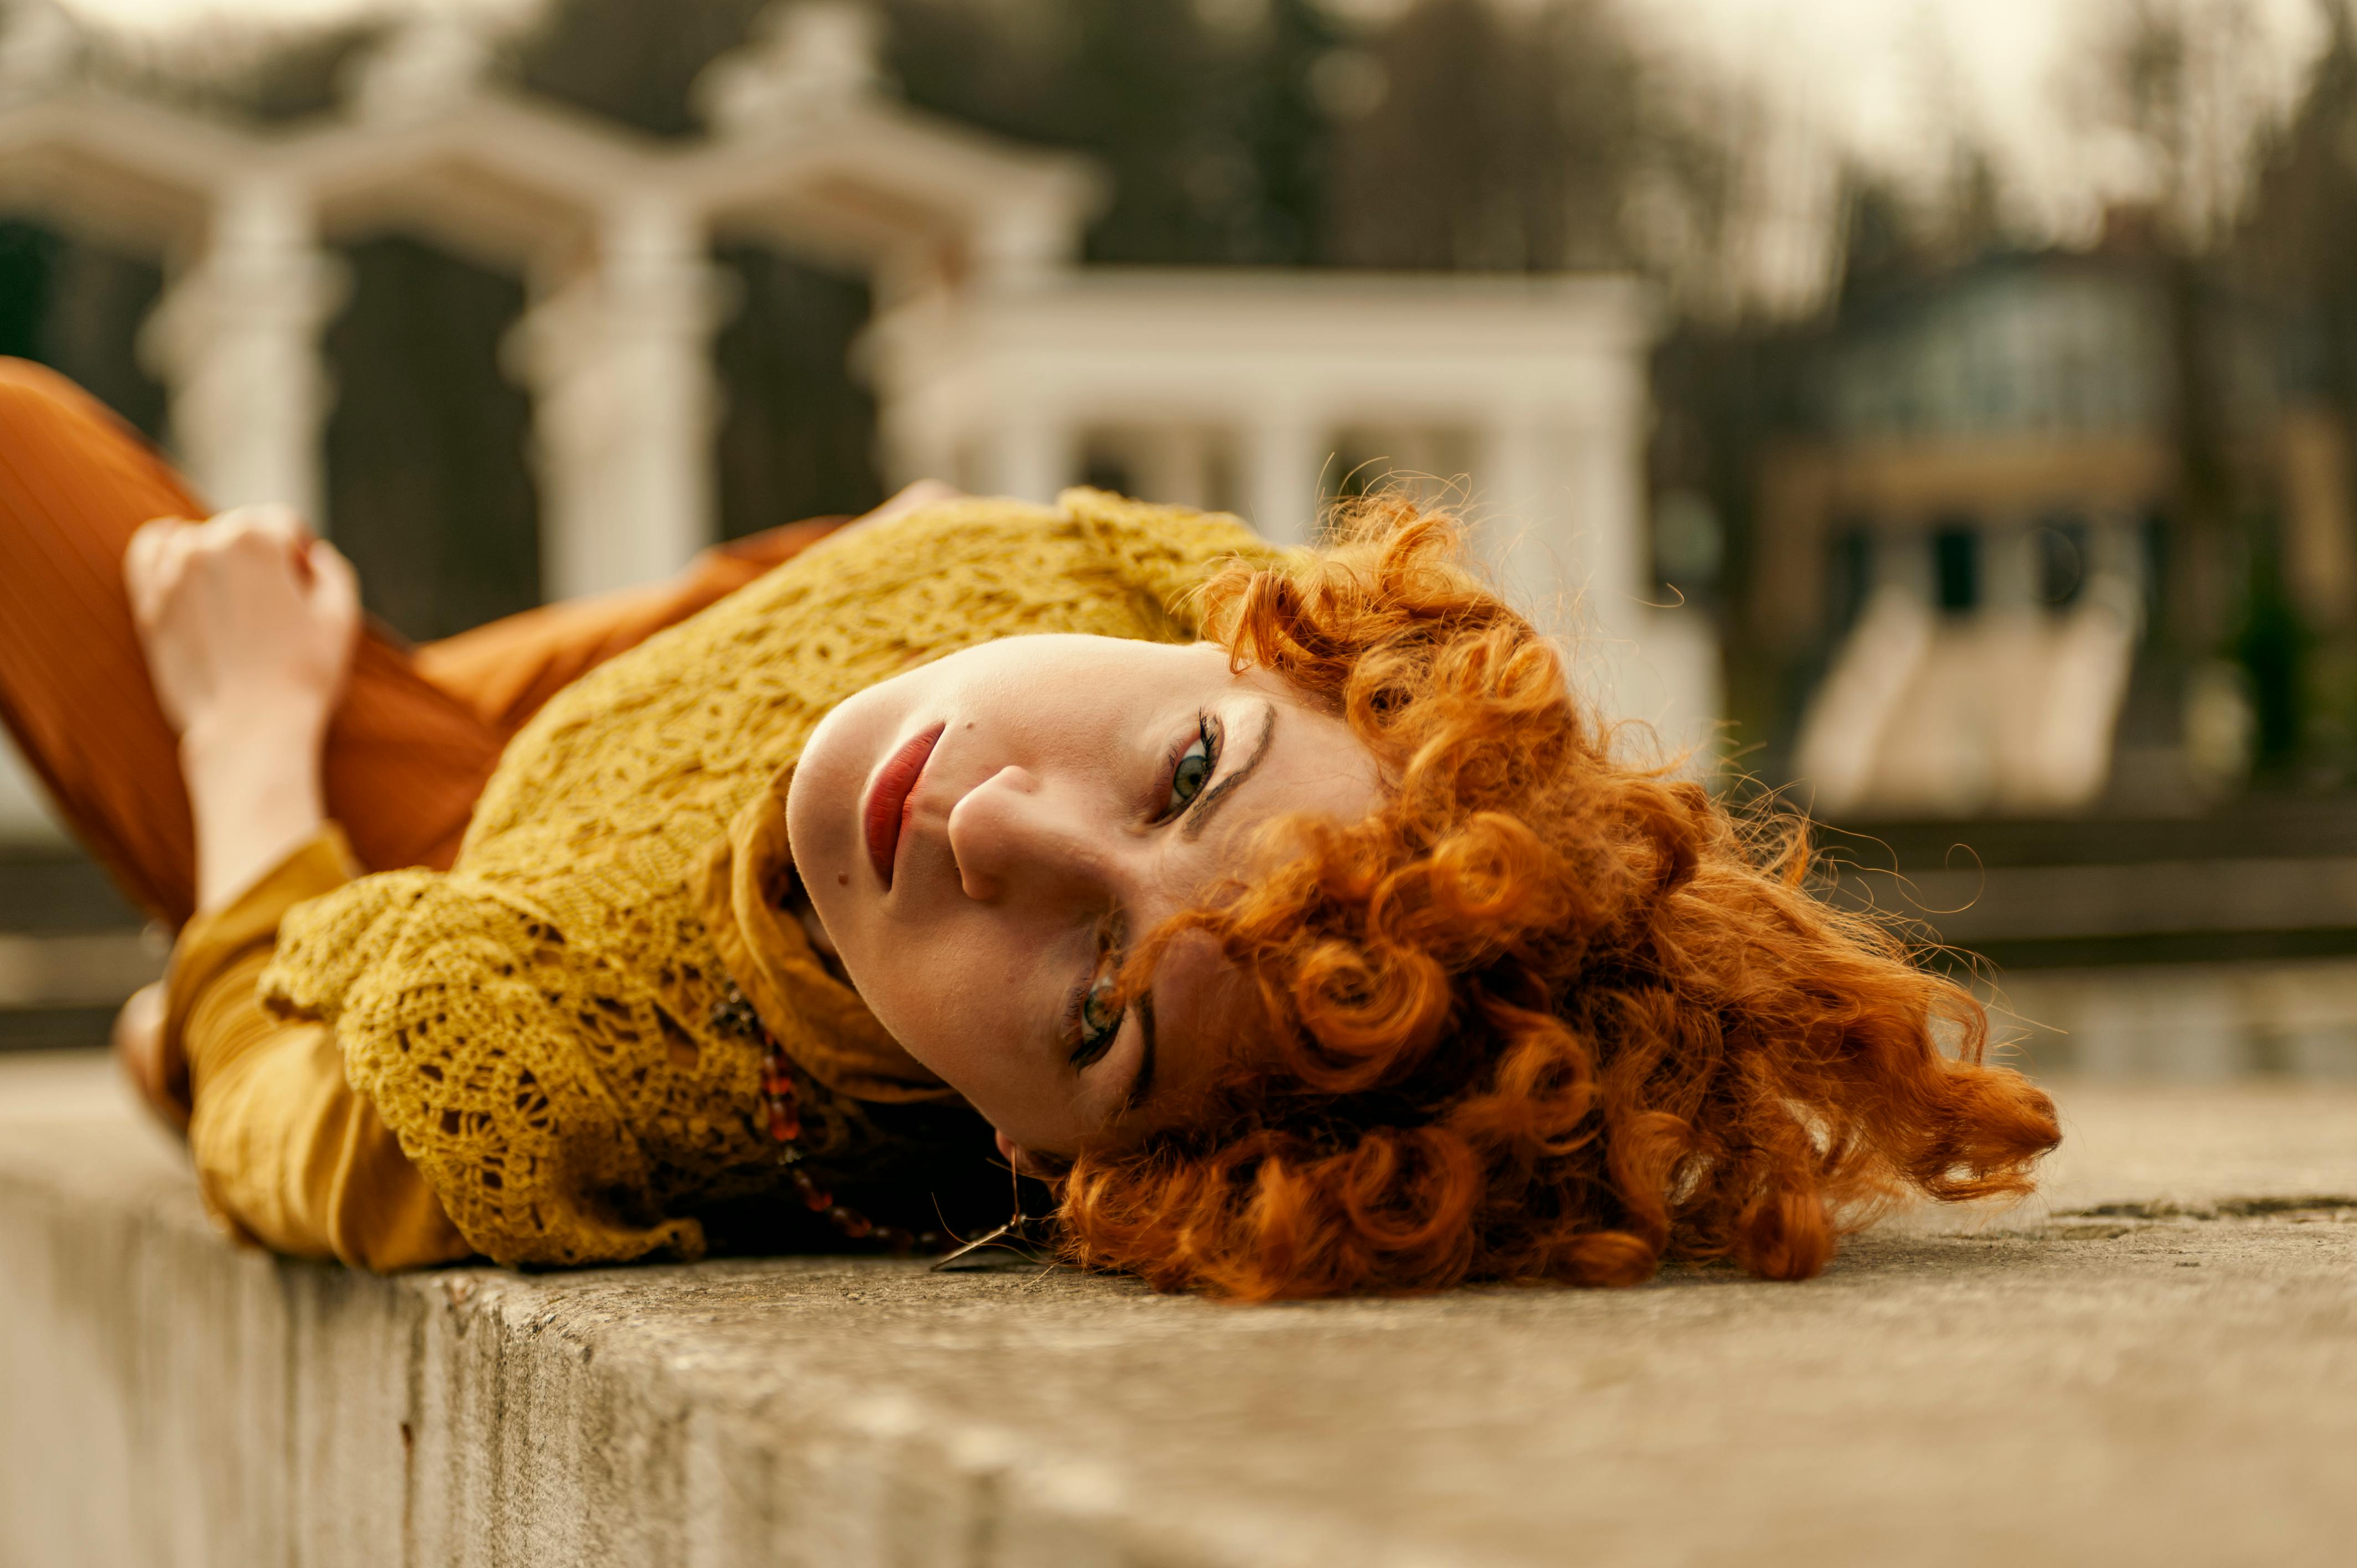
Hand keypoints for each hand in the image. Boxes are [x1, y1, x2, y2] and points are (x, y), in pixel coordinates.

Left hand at [124, 506, 359, 749]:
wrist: (250, 730)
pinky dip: (166, 547)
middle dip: (264, 559)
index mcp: (256, 538)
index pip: (284, 524)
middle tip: (279, 610)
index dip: (303, 556)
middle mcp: (205, 545)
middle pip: (242, 530)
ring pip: (198, 540)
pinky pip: (148, 552)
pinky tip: (182, 560)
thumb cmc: (302, 675)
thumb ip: (332, 569)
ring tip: (239, 600)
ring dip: (221, 558)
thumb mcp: (340, 616)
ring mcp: (170, 574)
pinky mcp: (149, 605)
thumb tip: (311, 555)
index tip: (308, 591)